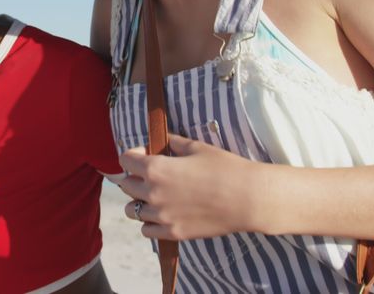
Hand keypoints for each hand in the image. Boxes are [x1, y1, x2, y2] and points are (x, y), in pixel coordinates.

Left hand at [118, 134, 263, 239]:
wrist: (248, 198)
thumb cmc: (225, 168)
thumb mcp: (197, 147)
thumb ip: (174, 143)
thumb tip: (164, 141)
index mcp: (156, 168)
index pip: (125, 160)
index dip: (134, 154)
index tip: (145, 153)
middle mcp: (152, 193)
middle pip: (125, 185)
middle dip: (134, 177)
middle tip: (150, 175)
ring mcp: (162, 216)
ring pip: (132, 210)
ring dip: (139, 201)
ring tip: (155, 196)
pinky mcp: (173, 232)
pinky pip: (146, 230)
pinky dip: (149, 223)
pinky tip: (162, 215)